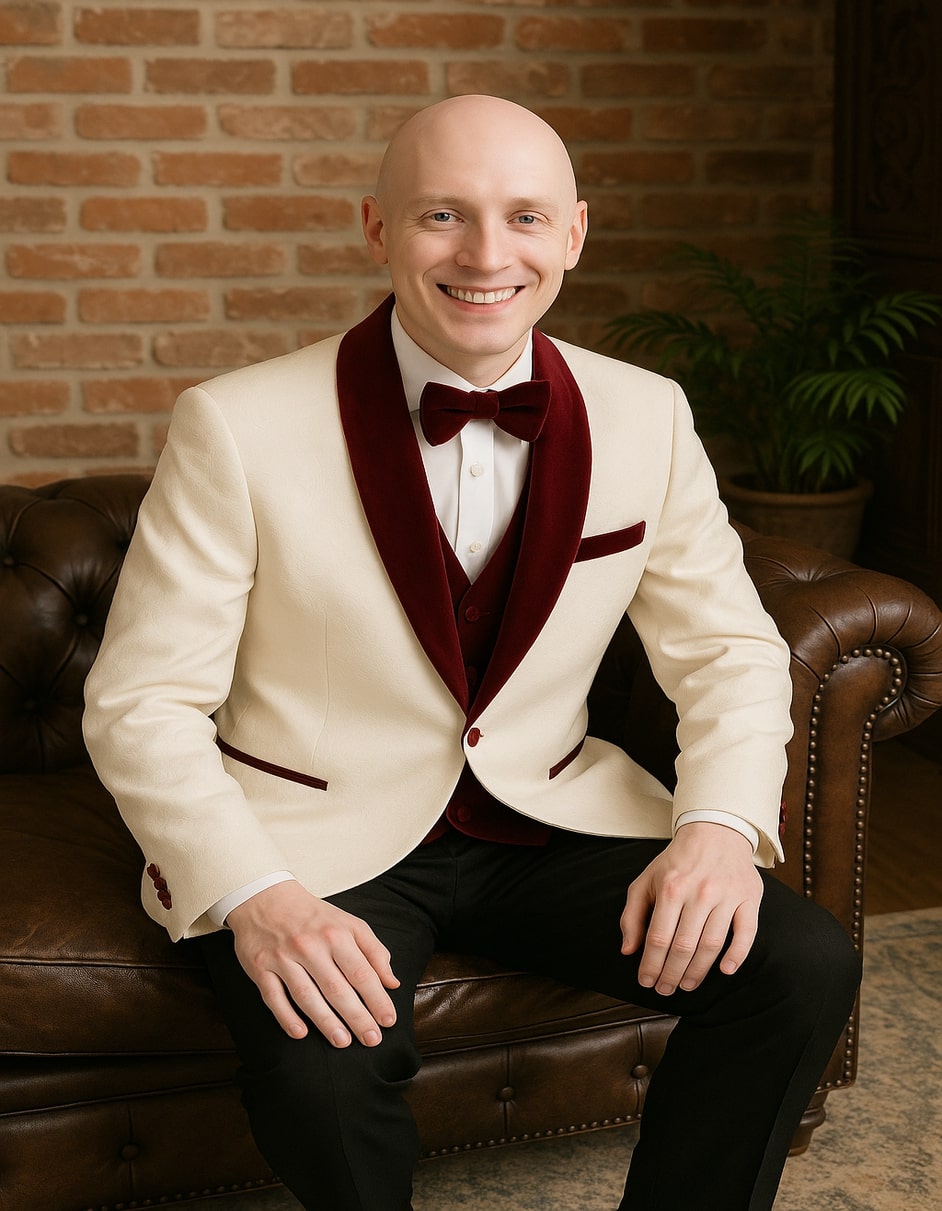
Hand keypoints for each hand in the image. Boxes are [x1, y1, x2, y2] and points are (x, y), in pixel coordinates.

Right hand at [226, 880, 399, 1046]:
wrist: (266, 898)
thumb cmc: (315, 916)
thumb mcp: (349, 923)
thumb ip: (374, 951)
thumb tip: (392, 983)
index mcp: (336, 934)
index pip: (361, 972)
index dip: (377, 999)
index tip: (388, 1020)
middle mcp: (310, 946)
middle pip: (337, 988)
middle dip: (356, 1016)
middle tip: (372, 1039)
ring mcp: (283, 957)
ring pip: (306, 995)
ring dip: (326, 1021)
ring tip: (343, 1041)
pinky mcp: (260, 968)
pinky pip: (273, 997)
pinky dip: (286, 1017)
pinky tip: (301, 1034)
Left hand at [620, 822, 762, 995]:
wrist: (715, 831)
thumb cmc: (677, 861)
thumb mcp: (646, 880)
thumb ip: (633, 915)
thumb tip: (628, 950)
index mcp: (671, 888)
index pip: (658, 938)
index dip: (651, 965)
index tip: (646, 981)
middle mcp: (699, 893)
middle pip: (684, 946)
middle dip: (671, 974)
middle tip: (666, 989)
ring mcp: (726, 896)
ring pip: (712, 944)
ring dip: (698, 971)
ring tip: (687, 985)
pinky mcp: (749, 898)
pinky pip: (746, 933)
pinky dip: (737, 955)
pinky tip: (725, 970)